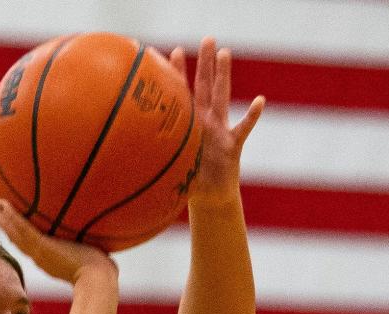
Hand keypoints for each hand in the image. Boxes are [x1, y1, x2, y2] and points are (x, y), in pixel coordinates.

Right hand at [0, 196, 116, 285]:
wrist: (98, 282)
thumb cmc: (102, 273)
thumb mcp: (94, 256)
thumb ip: (94, 247)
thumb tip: (107, 243)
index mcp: (49, 258)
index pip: (29, 243)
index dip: (18, 231)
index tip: (12, 219)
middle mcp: (40, 256)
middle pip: (15, 236)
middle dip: (3, 220)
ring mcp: (39, 253)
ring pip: (13, 232)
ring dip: (0, 215)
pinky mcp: (41, 248)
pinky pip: (21, 229)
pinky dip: (10, 217)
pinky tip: (2, 203)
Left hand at [168, 37, 264, 207]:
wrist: (210, 199)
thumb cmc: (189, 184)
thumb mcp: (170, 171)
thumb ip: (156, 163)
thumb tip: (129, 162)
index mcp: (188, 127)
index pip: (182, 95)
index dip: (177, 74)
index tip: (172, 52)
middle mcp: (205, 123)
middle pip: (205, 87)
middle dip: (205, 63)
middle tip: (207, 39)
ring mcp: (220, 131)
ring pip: (222, 97)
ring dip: (223, 76)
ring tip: (224, 52)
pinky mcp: (233, 145)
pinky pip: (243, 128)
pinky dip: (251, 116)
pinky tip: (259, 101)